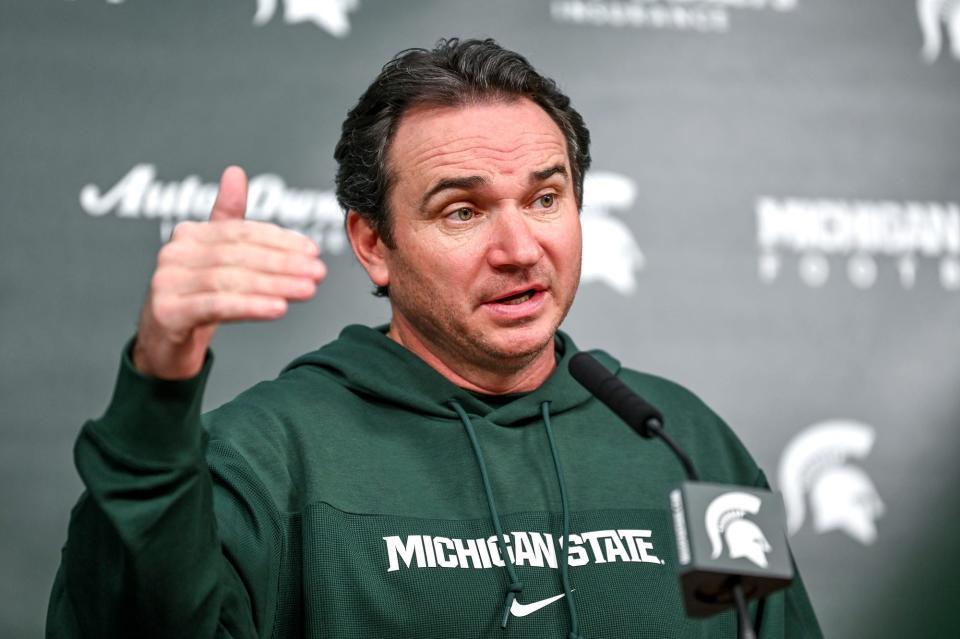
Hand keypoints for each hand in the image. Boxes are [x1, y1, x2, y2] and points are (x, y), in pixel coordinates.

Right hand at [132, 166, 325, 378]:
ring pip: (231, 280)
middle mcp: (174, 254)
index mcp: (189, 235)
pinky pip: (216, 305)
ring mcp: (167, 283)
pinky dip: (251, 306)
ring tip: (307, 290)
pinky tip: (278, 308)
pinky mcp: (168, 313)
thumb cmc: (195, 298)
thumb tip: (235, 172)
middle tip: (317, 271)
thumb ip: (228, 218)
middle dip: (284, 263)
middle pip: (240, 255)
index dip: (280, 240)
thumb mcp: (215, 257)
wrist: (164, 344)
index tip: (313, 250)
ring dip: (275, 284)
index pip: (243, 232)